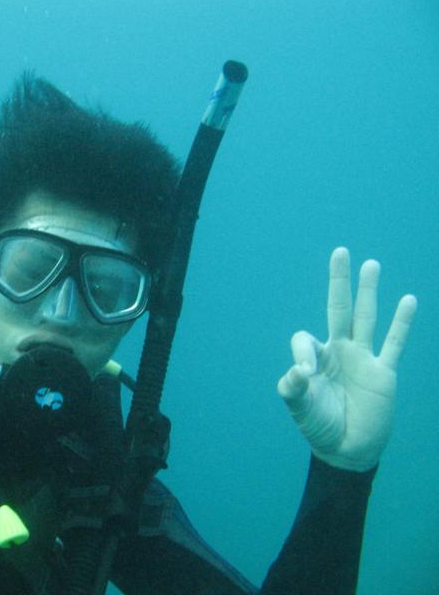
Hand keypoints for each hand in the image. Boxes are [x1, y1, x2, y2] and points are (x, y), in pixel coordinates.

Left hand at [277, 247, 416, 471]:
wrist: (346, 448)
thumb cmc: (319, 425)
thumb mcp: (298, 406)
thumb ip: (293, 387)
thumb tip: (299, 370)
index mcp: (314, 358)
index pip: (304, 339)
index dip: (303, 351)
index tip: (305, 374)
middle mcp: (338, 351)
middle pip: (338, 309)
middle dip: (339, 282)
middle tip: (340, 252)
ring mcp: (362, 359)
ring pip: (366, 317)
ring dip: (368, 292)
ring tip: (370, 264)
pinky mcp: (383, 372)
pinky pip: (394, 343)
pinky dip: (401, 322)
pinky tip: (408, 300)